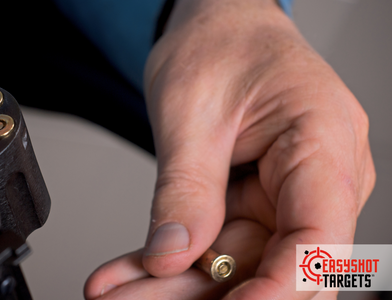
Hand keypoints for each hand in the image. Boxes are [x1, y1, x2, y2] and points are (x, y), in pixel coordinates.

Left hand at [85, 0, 374, 298]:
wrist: (218, 28)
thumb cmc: (221, 46)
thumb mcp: (192, 113)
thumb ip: (187, 189)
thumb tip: (172, 255)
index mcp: (323, 143)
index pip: (318, 241)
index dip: (277, 289)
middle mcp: (315, 179)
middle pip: (267, 262)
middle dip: (201, 293)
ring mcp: (284, 195)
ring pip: (236, 263)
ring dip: (173, 284)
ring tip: (117, 292)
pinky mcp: (254, 202)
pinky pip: (216, 243)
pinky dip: (171, 259)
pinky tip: (129, 274)